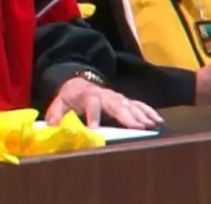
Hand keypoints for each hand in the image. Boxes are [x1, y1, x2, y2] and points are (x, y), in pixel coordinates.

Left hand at [45, 78, 161, 129]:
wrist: (79, 81)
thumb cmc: (70, 96)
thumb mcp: (60, 102)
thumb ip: (56, 113)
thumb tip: (52, 126)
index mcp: (88, 95)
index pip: (91, 104)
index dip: (92, 115)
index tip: (94, 128)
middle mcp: (105, 94)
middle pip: (116, 104)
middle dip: (126, 116)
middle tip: (138, 127)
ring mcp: (116, 97)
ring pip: (131, 105)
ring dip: (142, 115)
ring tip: (152, 125)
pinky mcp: (124, 100)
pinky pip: (138, 104)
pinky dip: (148, 111)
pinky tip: (158, 120)